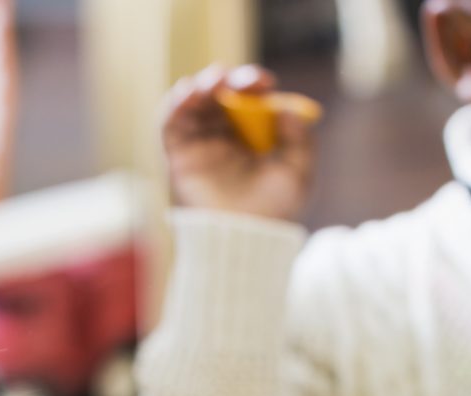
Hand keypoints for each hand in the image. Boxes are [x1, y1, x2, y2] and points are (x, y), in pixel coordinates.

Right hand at [162, 65, 318, 221]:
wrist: (246, 239)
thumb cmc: (274, 209)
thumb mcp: (298, 173)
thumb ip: (300, 141)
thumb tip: (288, 109)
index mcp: (252, 132)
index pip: (249, 97)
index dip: (253, 83)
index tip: (262, 83)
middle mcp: (224, 132)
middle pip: (220, 93)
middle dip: (226, 80)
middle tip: (233, 81)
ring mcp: (200, 142)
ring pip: (194, 102)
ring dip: (200, 87)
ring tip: (212, 85)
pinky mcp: (179, 154)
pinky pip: (171, 123)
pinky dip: (176, 104)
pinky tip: (189, 94)